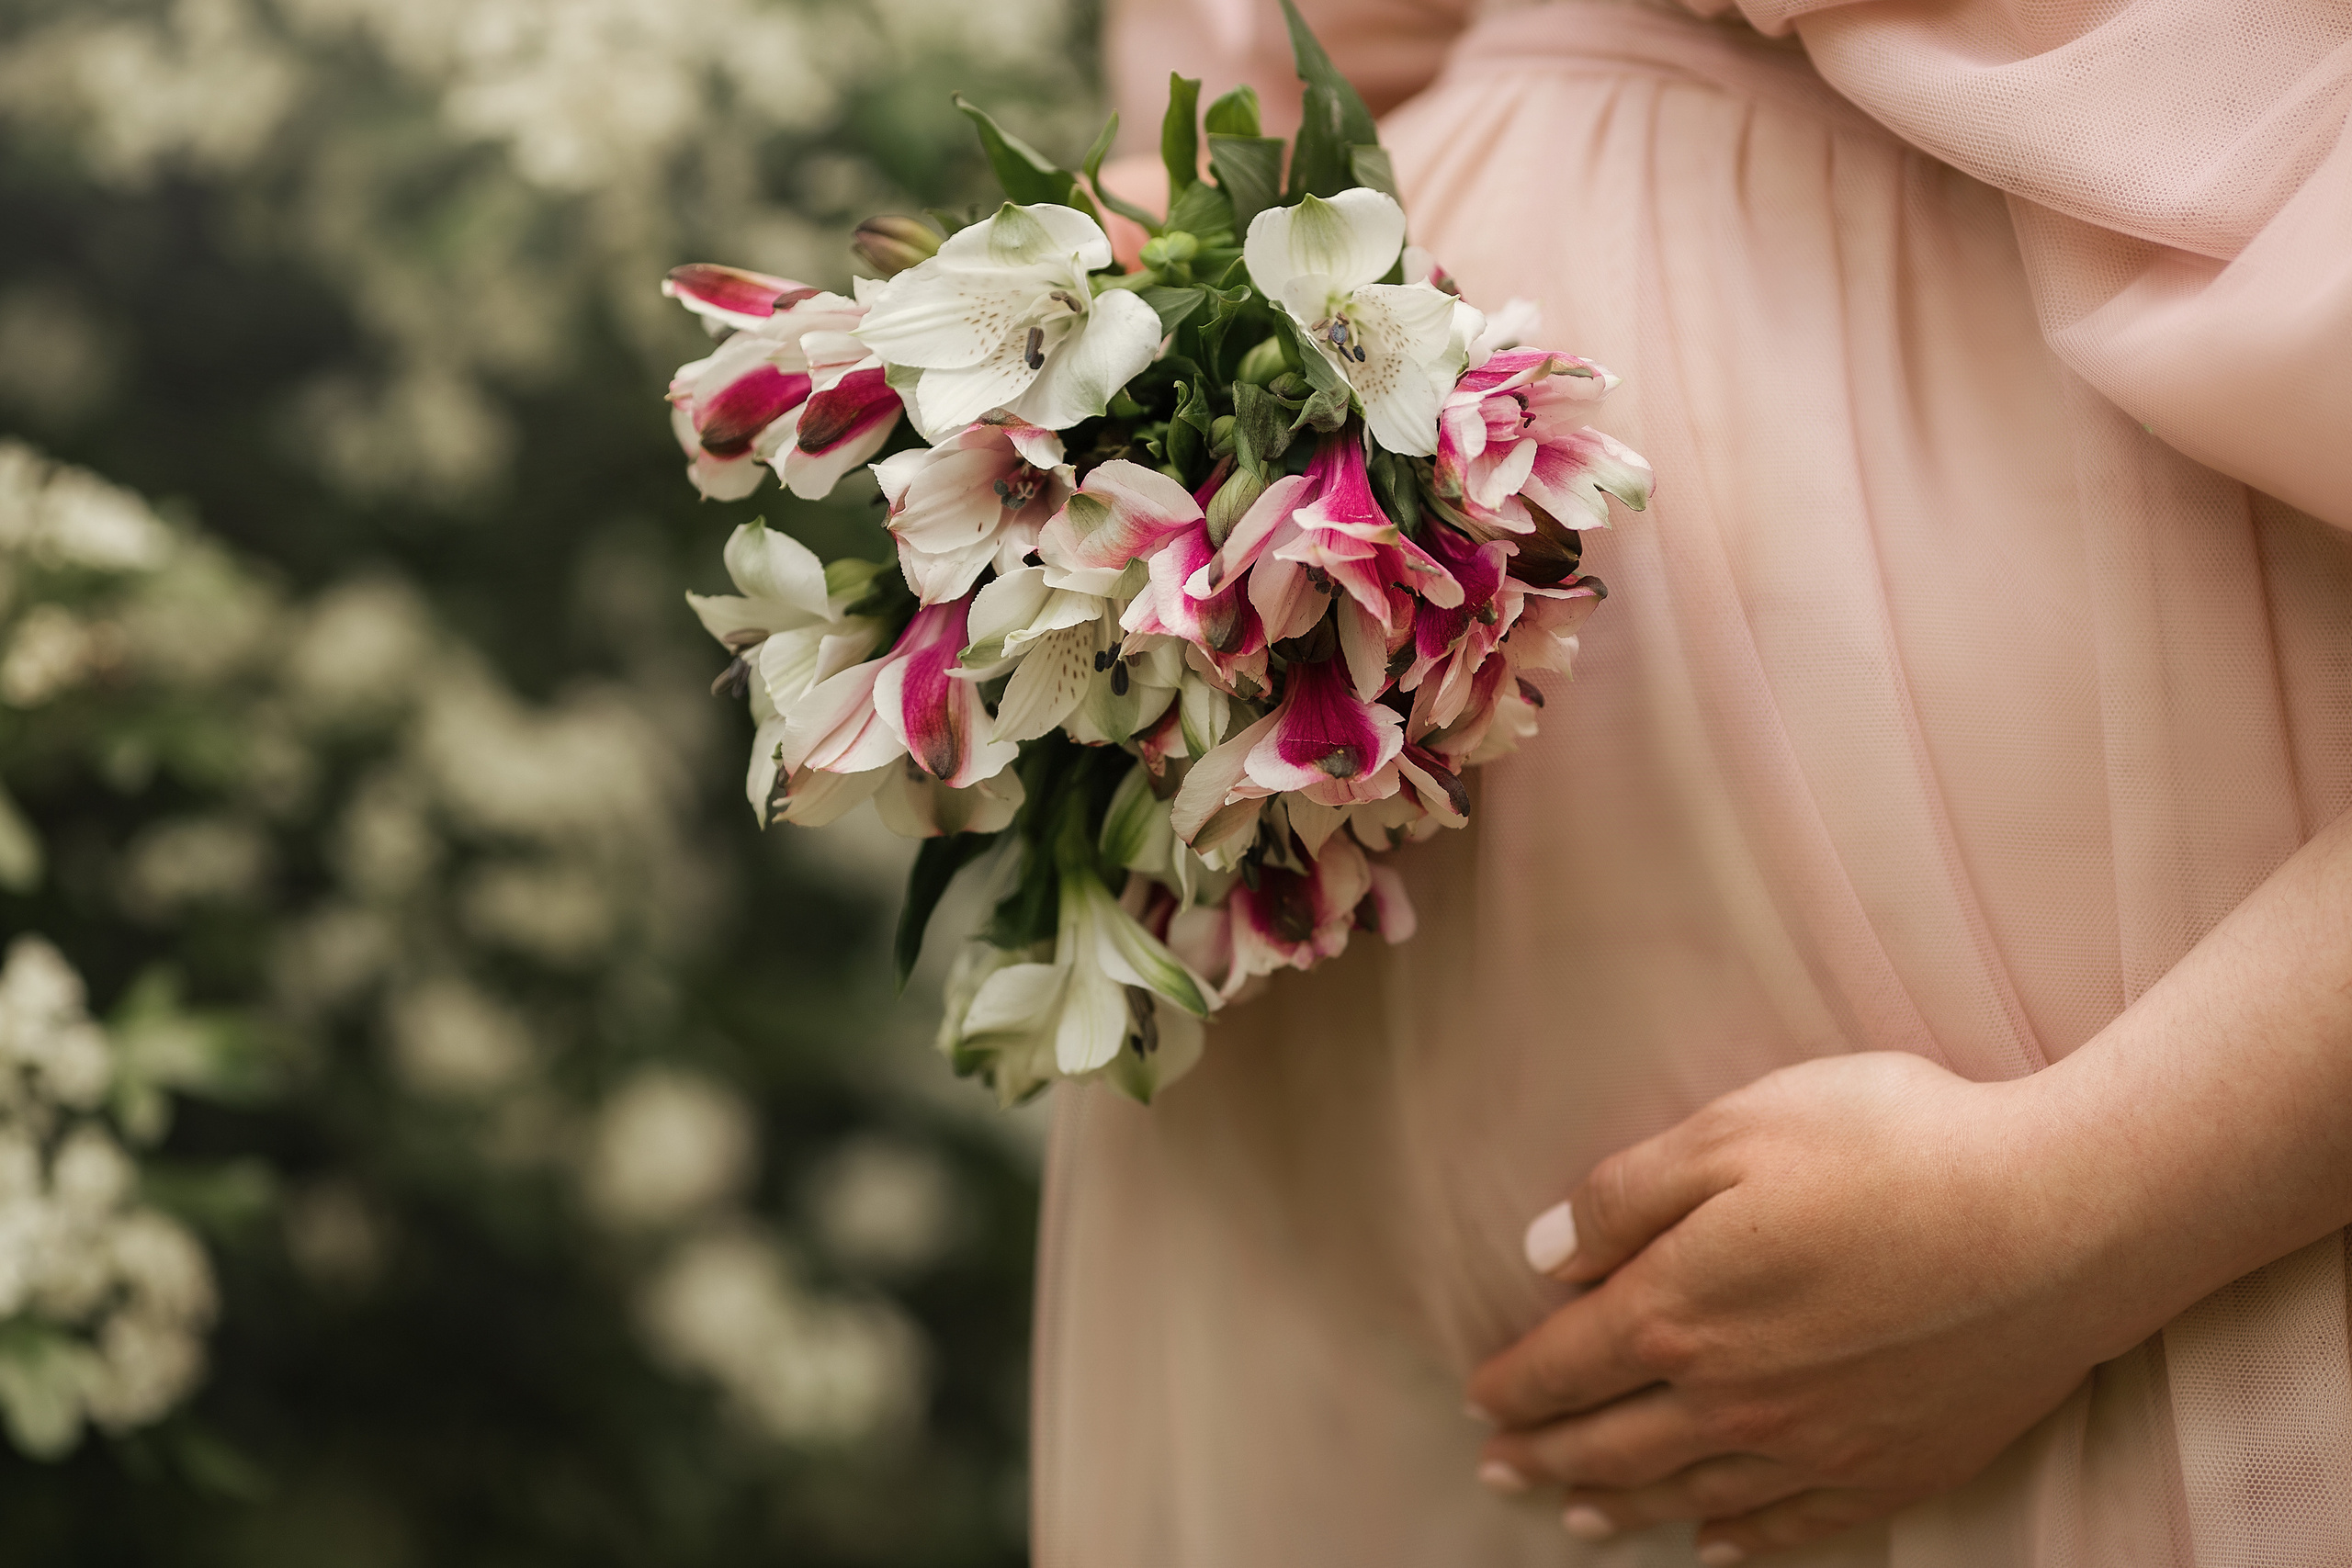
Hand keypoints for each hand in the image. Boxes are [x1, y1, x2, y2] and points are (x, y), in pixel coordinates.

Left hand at [1465, 1052, 2173, 1561]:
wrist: (2062, 1219)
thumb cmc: (1894, 1148)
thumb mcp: (1735, 1130)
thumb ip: (1625, 1198)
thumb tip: (1543, 1260)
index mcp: (1682, 1310)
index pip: (1567, 1366)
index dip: (1515, 1385)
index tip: (1480, 1398)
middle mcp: (1736, 1399)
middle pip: (1613, 1444)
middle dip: (1547, 1459)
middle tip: (1501, 1470)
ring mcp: (1818, 1446)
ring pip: (1691, 1494)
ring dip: (1623, 1508)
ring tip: (1578, 1519)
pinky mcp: (1895, 1468)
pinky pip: (1794, 1526)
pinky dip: (1742, 1542)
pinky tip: (1716, 1545)